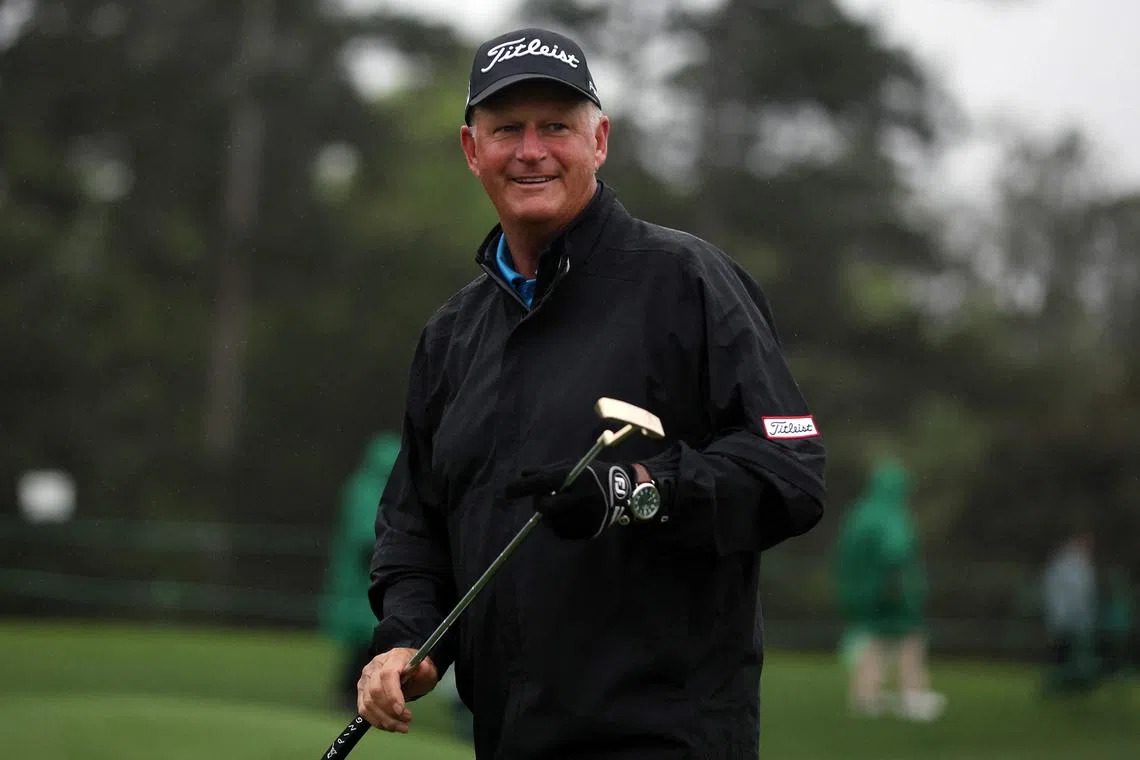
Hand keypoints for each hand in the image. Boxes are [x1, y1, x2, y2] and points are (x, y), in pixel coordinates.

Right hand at [356, 648, 437, 732]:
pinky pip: (364, 709)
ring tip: (401, 726)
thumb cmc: (416, 671)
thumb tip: (422, 668)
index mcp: (393, 658)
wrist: (408, 669)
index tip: (401, 710)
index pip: (387, 675)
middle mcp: (375, 667)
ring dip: (385, 719)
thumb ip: (425, 670)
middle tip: (407, 720)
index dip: (392, 694)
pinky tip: (389, 725)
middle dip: (390, 711)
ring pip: (368, 703)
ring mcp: (366, 679)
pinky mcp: (362, 691)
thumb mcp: (427, 670)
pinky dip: (376, 720)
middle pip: (375, 691)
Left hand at [505, 460, 635, 539]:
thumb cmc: (593, 473)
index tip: (506, 493)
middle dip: (539, 504)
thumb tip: (522, 473)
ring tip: (563, 504)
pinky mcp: (591, 531)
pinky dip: (560, 524)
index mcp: (575, 477)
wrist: (626, 489)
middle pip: (544, 508)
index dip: (520, 488)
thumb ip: (546, 471)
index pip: (541, 483)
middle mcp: (581, 497)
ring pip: (552, 522)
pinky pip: (563, 533)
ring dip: (550, 515)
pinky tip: (570, 514)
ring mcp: (587, 516)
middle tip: (542, 498)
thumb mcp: (572, 465)